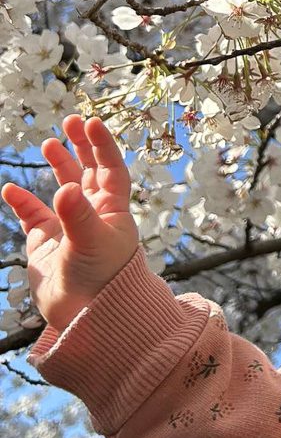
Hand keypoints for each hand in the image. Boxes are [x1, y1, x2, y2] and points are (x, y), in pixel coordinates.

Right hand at [2, 114, 140, 332]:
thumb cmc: (102, 278)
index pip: (111, 168)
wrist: (86, 316)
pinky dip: (21, 201)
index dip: (102, 144)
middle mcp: (92, 212)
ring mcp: (69, 225)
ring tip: (48, 145)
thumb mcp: (93, 243)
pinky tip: (9, 189)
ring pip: (62, 187)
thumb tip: (65, 188)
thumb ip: (77, 215)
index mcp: (113, 209)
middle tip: (71, 121)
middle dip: (81, 146)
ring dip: (57, 166)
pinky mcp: (46, 242)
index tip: (91, 122)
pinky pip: (32, 214)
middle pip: (89, 170)